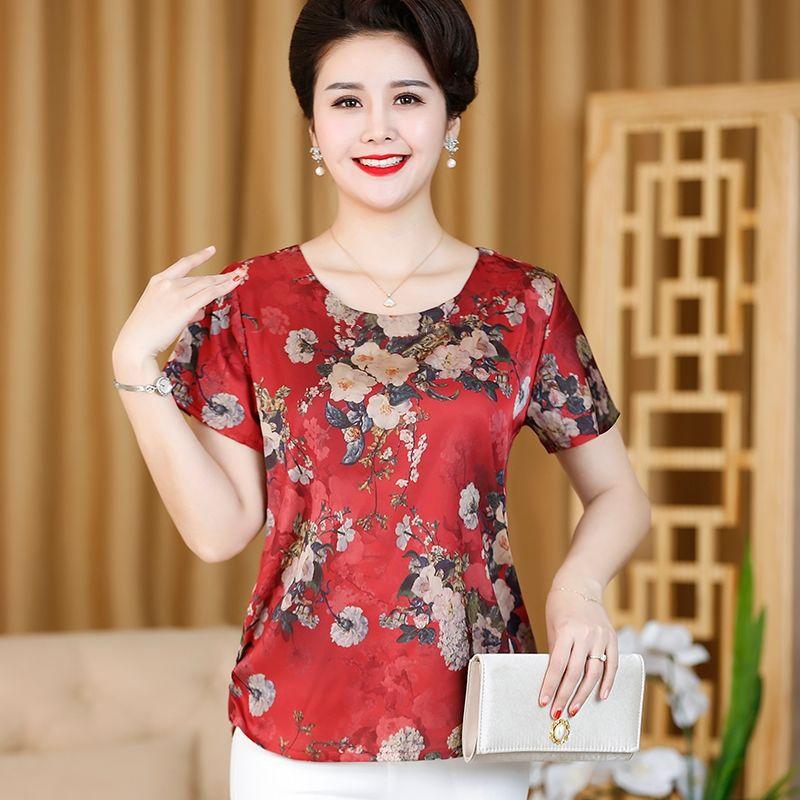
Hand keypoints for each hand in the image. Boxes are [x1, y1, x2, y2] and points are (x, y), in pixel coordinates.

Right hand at [113, 245, 248, 361]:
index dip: (199, 257)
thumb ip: (182, 306)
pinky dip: (224, 289)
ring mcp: (176, 294)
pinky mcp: (184, 307)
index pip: (183, 264)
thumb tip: (199, 309)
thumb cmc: (147, 331)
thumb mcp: (161, 310)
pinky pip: (209, 294)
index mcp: (158, 281)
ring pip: (207, 285)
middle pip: (200, 278)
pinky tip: (234, 285)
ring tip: (240, 278)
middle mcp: (168, 284)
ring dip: (225, 282)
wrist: (136, 343)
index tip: (211, 250)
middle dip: (220, 277)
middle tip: (237, 273)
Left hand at [537, 585, 617, 719]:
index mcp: (567, 631)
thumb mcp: (552, 626)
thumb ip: (556, 652)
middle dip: (564, 695)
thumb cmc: (560, 606)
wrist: (580, 585)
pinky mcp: (612, 638)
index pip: (557, 664)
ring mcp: (601, 637)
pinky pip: (612, 665)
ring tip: (573, 709)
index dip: (550, 685)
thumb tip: (555, 680)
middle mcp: (585, 635)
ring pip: (594, 672)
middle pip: (575, 673)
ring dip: (584, 694)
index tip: (543, 702)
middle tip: (557, 713)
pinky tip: (601, 696)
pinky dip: (608, 682)